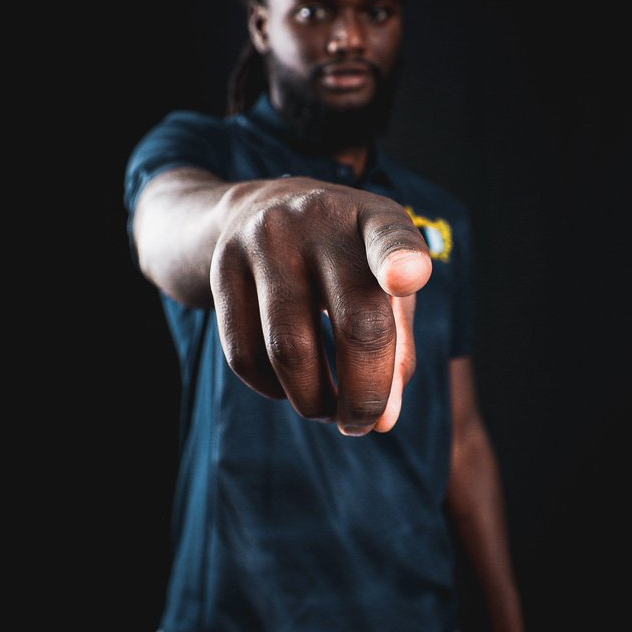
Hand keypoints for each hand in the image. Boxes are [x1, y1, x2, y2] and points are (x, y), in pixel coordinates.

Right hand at [209, 177, 431, 434]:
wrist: (258, 208)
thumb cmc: (344, 259)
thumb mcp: (382, 282)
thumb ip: (396, 346)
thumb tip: (382, 420)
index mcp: (372, 218)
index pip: (390, 236)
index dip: (400, 259)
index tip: (408, 278)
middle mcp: (318, 221)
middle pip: (354, 324)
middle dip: (364, 393)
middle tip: (364, 423)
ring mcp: (264, 241)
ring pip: (290, 350)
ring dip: (314, 400)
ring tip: (328, 410)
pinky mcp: (223, 267)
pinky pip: (244, 354)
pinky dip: (272, 389)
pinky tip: (289, 386)